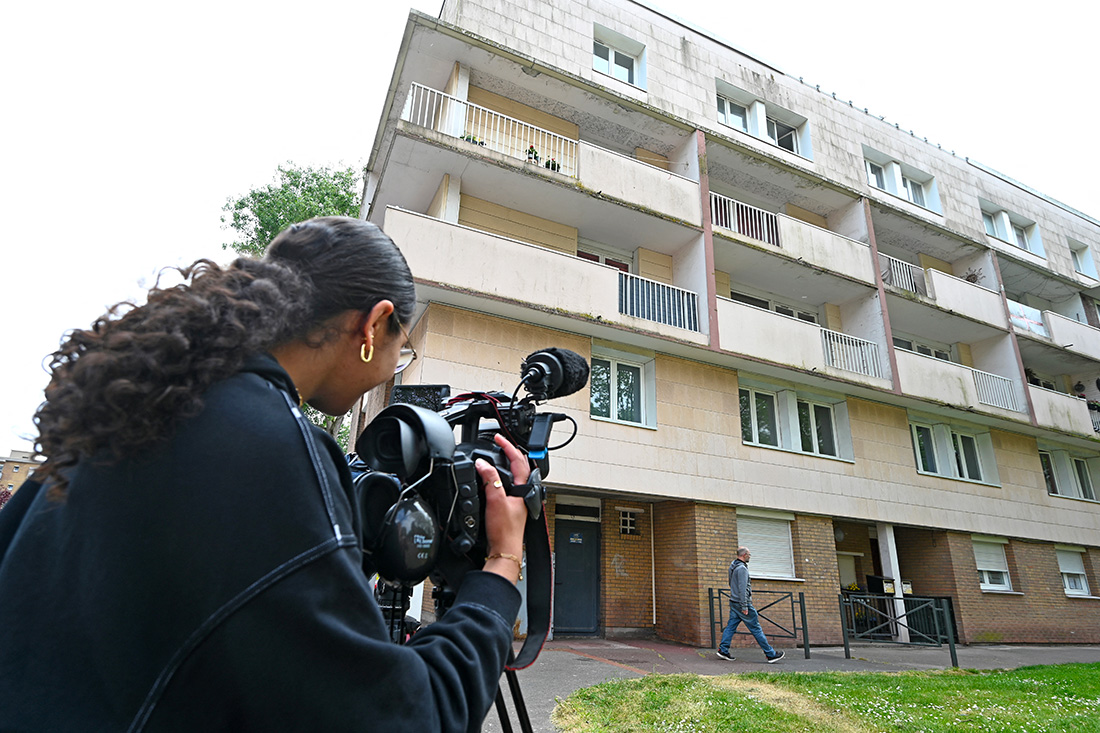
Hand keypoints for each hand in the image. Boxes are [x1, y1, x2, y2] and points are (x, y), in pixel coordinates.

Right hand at [476, 433, 529, 583]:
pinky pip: (506, 485)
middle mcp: (522, 492)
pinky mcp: (510, 507)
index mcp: (523, 488)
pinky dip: (499, 477)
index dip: (507, 447)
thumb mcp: (495, 500)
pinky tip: (491, 480)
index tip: (497, 438)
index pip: (518, 460)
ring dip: (505, 464)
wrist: (504, 550)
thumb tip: (482, 464)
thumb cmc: (505, 531)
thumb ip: (490, 480)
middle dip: (509, 452)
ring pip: (513, 476)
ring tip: (495, 456)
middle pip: (519, 466)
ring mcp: (517, 499)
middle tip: (498, 444)